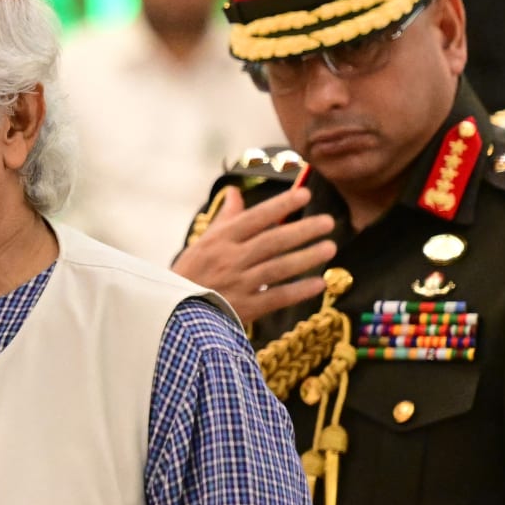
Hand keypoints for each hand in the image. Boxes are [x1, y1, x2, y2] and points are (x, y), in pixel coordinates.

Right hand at [172, 186, 336, 325]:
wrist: (175, 313)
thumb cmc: (191, 273)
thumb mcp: (203, 241)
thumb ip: (225, 218)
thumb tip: (235, 191)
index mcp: (219, 240)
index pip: (255, 218)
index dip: (281, 205)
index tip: (305, 194)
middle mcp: (230, 259)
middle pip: (272, 241)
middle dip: (302, 230)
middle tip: (328, 222)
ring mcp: (238, 284)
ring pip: (278, 268)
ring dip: (306, 258)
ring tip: (329, 248)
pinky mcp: (244, 308)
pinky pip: (276, 297)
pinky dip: (298, 291)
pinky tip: (319, 283)